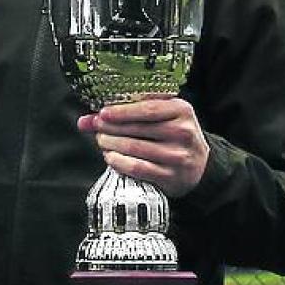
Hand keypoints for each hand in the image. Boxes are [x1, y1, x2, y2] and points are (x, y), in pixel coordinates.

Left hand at [77, 98, 209, 197]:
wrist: (199, 165)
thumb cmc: (172, 134)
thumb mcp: (159, 116)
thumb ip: (126, 113)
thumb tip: (85, 120)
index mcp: (181, 110)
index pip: (147, 108)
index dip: (122, 111)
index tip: (103, 113)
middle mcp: (182, 132)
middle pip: (137, 128)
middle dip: (111, 127)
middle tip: (97, 127)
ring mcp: (178, 155)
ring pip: (134, 148)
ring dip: (111, 144)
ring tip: (101, 141)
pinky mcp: (171, 176)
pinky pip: (137, 168)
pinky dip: (119, 162)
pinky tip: (110, 157)